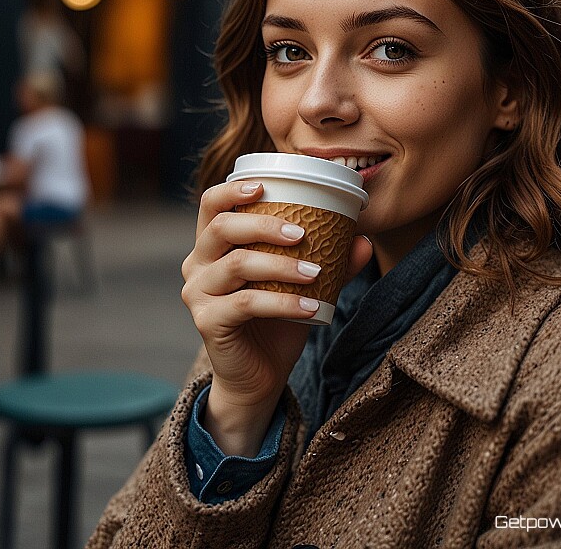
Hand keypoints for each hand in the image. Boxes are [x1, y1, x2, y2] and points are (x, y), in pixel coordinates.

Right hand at [181, 180, 371, 455]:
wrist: (258, 375)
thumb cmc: (276, 319)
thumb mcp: (303, 284)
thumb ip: (329, 261)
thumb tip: (363, 240)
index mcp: (213, 245)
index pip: (210, 205)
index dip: (231, 190)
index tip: (265, 186)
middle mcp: (197, 264)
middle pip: (221, 228)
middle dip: (263, 225)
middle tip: (302, 234)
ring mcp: (198, 293)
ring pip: (236, 265)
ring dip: (279, 265)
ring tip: (315, 271)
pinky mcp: (207, 322)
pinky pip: (245, 304)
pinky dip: (282, 302)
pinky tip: (311, 306)